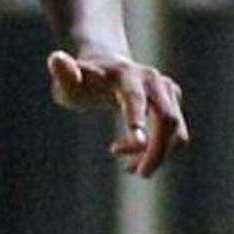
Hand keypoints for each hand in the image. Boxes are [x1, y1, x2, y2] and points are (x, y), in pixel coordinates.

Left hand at [46, 49, 188, 177]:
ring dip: (156, 155)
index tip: (138, 142)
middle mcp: (152, 80)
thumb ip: (63, 73)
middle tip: (138, 173)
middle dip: (157, 151)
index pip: (135, 98)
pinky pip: (176, 135)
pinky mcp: (173, 101)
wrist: (104, 67)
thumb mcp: (67, 81)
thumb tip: (56, 59)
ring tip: (128, 166)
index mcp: (126, 74)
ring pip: (176, 131)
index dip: (136, 119)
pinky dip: (159, 152)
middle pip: (168, 120)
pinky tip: (134, 156)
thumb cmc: (81, 81)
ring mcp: (167, 90)